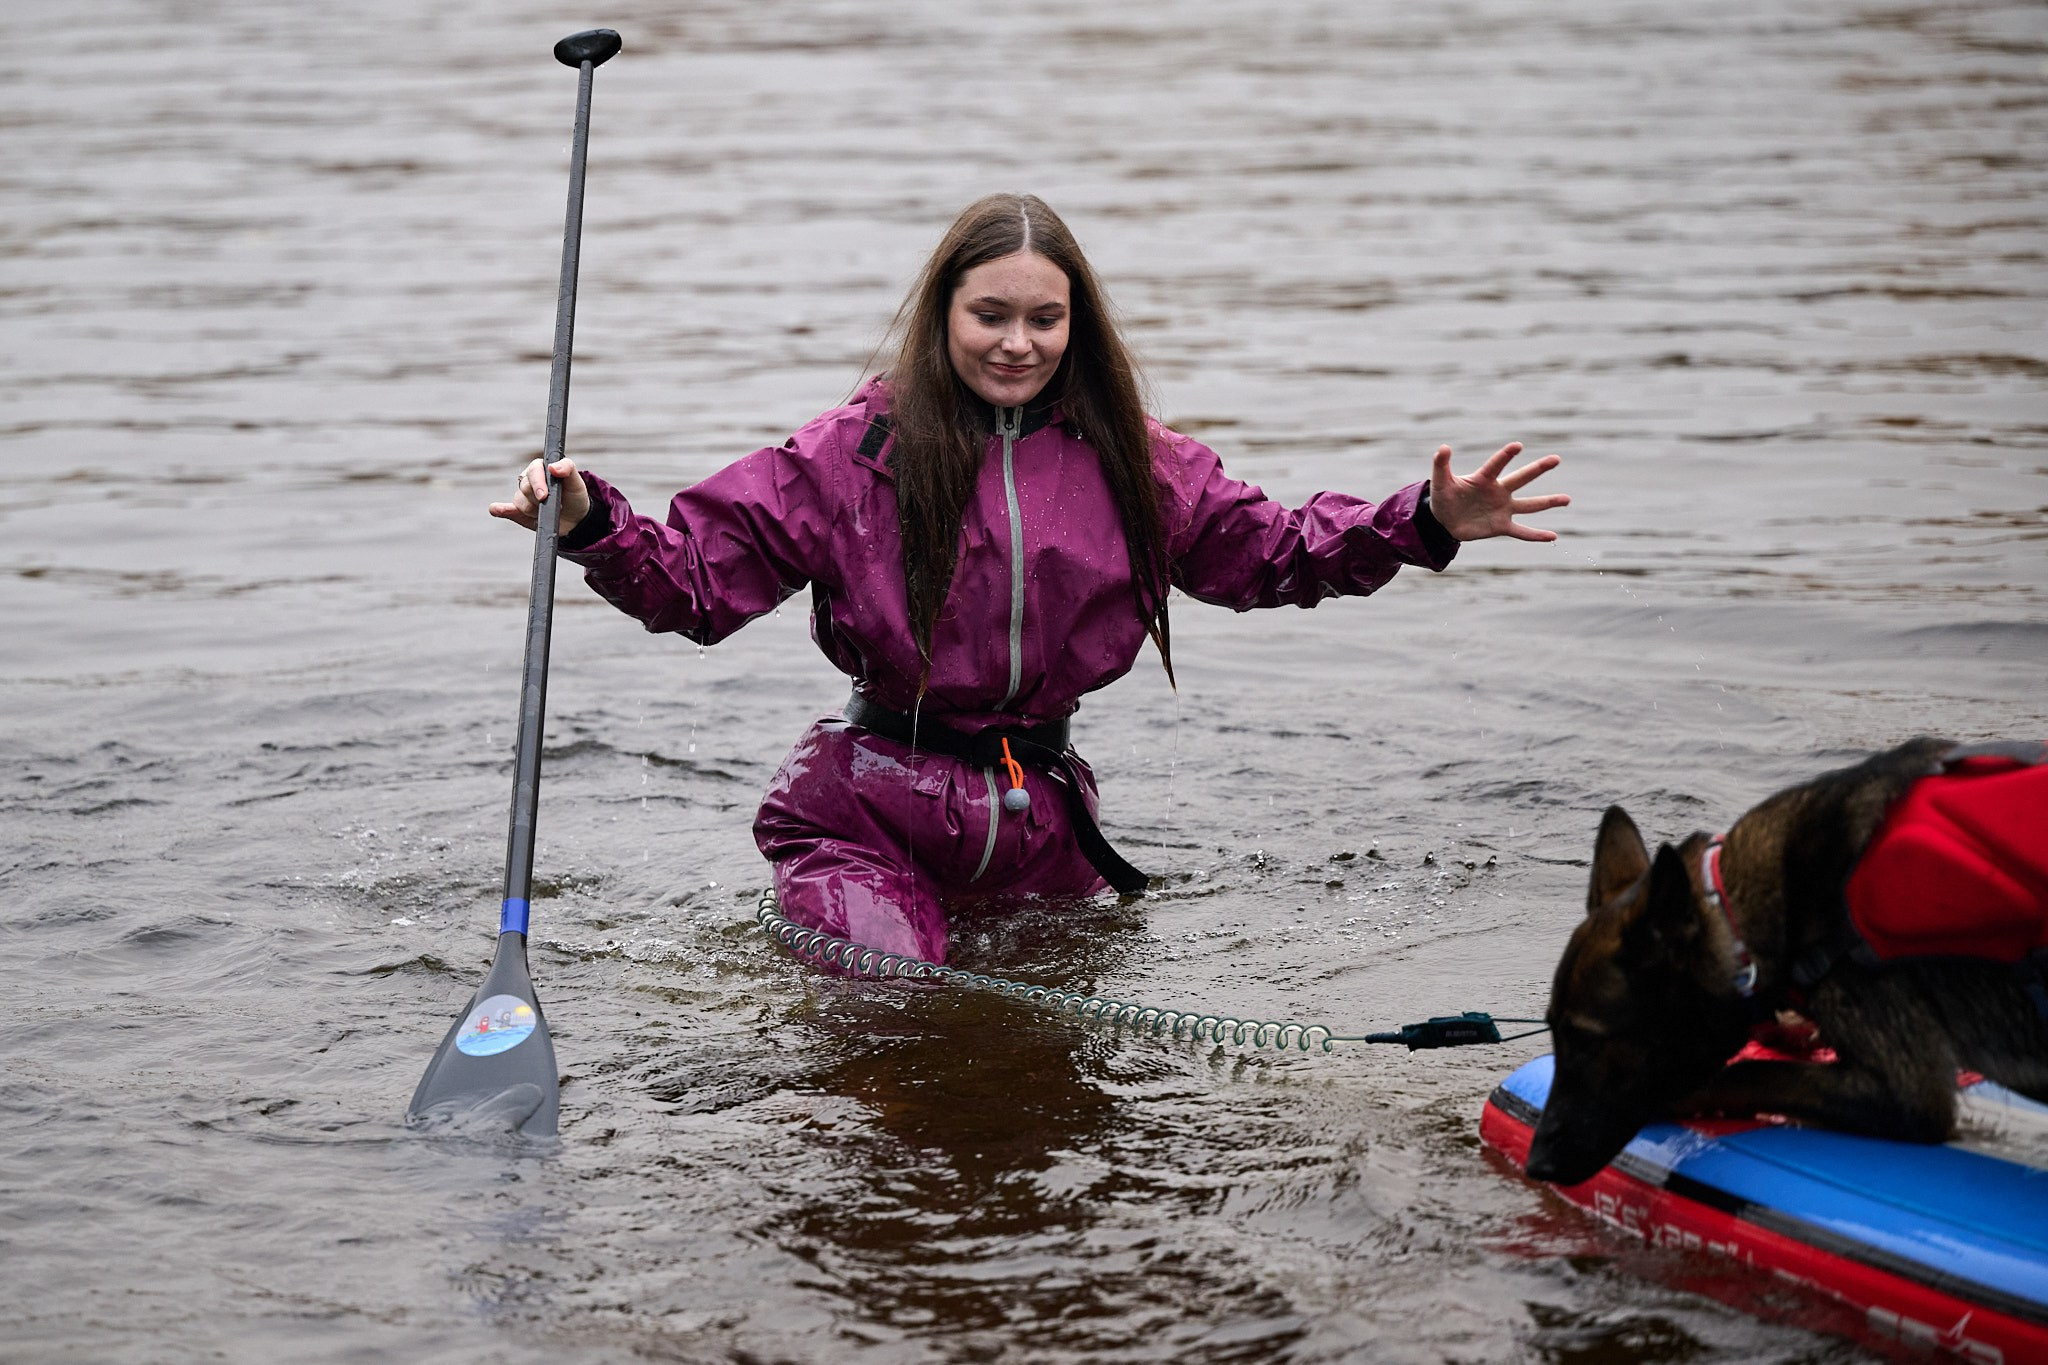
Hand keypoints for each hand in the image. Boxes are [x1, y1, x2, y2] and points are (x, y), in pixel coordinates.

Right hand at [488, 456, 589, 535]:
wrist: (575, 518)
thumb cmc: (575, 496)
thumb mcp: (576, 481)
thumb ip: (567, 468)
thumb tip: (553, 466)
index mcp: (540, 468)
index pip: (533, 471)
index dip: (538, 484)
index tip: (544, 496)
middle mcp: (528, 480)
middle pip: (525, 488)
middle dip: (540, 500)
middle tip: (555, 506)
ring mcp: (521, 496)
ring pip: (520, 503)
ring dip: (535, 511)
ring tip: (548, 512)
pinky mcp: (517, 512)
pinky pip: (505, 510)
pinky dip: (500, 510)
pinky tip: (496, 509)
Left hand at [1428, 442, 1568, 542]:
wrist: (1444, 521)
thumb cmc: (1444, 497)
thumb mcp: (1440, 482)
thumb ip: (1441, 465)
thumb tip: (1443, 447)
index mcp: (1484, 479)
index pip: (1496, 465)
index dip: (1505, 456)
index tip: (1517, 446)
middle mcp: (1499, 491)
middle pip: (1521, 478)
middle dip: (1538, 469)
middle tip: (1556, 459)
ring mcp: (1503, 509)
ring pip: (1530, 505)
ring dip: (1548, 502)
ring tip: (1567, 499)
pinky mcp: (1501, 526)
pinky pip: (1522, 531)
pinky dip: (1536, 535)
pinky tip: (1553, 537)